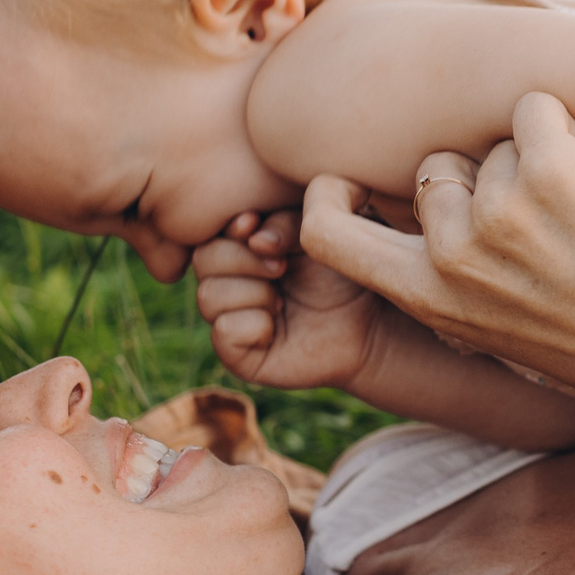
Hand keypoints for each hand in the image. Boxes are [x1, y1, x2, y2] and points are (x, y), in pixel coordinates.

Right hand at [193, 209, 384, 389]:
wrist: (371, 320)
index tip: (255, 224)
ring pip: (208, 296)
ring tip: (283, 300)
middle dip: (243, 258)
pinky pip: (224, 331)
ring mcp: (231, 318)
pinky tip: (278, 326)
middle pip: (203, 259)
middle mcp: (229, 281)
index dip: (231, 227)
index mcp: (242, 245)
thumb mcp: (318, 229)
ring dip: (253, 292)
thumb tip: (255, 239)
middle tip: (282, 267)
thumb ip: (286, 219)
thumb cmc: (345, 270)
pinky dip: (254, 325)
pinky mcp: (239, 355)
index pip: (211, 229)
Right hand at [298, 92, 574, 419]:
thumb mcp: (514, 338)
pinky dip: (573, 129)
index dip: (332, 200)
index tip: (350, 183)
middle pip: (431, 171)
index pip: (331, 236)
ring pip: (494, 142)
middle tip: (550, 219)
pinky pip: (540, 109)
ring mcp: (497, 210)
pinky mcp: (550, 168)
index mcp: (432, 303)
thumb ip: (463, 288)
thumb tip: (435, 237)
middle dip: (477, 174)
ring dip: (539, 159)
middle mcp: (451, 257)